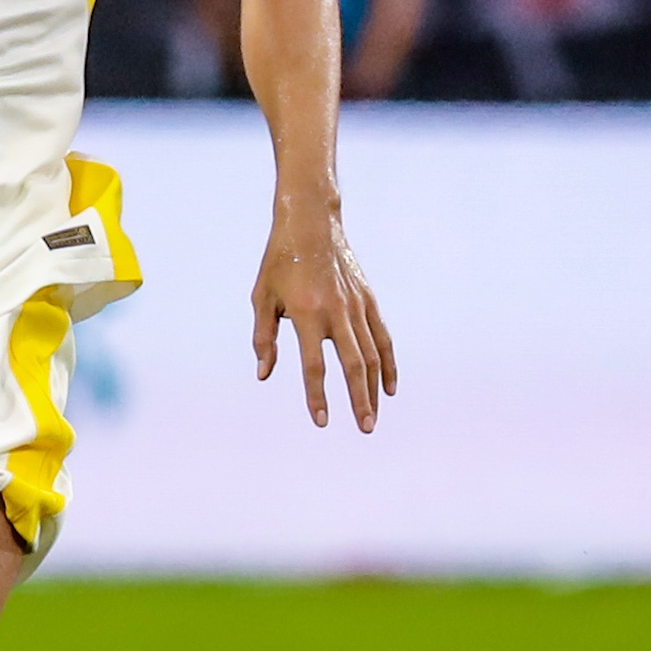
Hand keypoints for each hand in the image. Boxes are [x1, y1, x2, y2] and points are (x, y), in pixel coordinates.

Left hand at [251, 205, 395, 430]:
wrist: (311, 222)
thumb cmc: (279, 261)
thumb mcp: (262, 297)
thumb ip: (264, 337)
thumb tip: (264, 373)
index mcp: (307, 313)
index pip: (314, 365)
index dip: (317, 396)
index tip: (321, 422)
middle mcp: (336, 312)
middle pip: (353, 365)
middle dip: (360, 400)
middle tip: (365, 428)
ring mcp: (356, 306)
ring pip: (372, 354)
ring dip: (375, 388)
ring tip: (374, 416)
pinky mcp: (368, 300)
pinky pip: (383, 337)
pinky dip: (388, 363)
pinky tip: (389, 386)